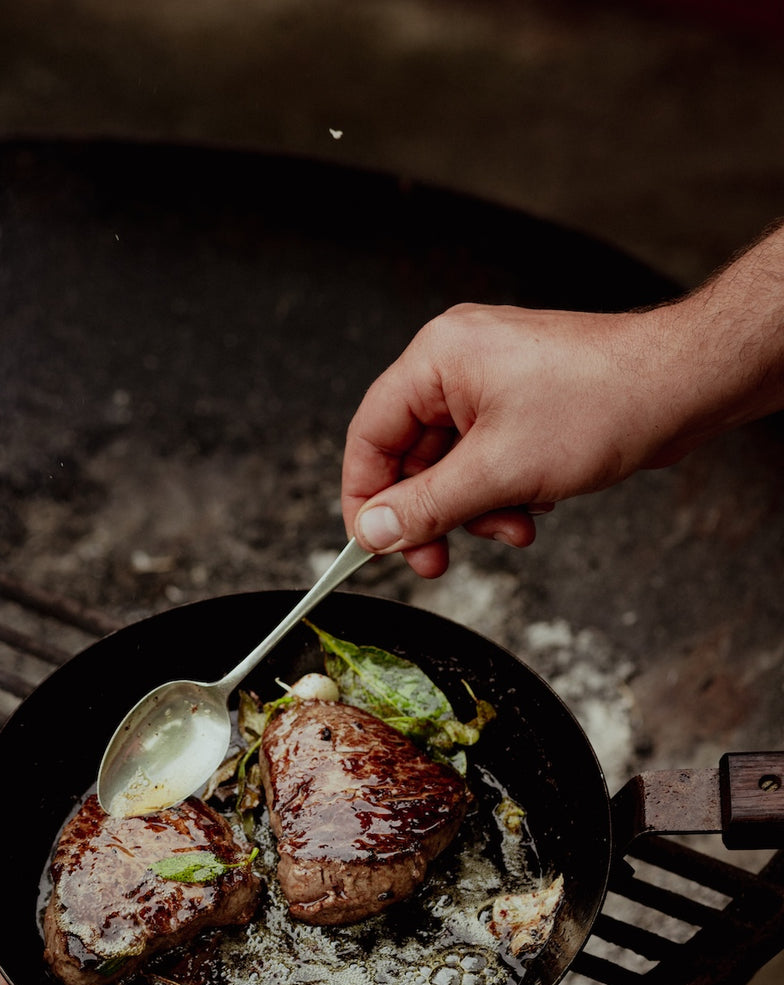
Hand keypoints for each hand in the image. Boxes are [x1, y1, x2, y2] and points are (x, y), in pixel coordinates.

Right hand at [341, 301, 691, 577]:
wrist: (684, 386)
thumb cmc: (602, 404)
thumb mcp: (498, 472)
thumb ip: (425, 507)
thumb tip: (372, 533)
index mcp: (438, 359)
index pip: (370, 435)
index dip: (365, 498)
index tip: (372, 545)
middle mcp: (458, 363)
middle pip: (410, 456)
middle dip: (435, 513)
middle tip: (438, 560)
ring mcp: (492, 382)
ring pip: (452, 466)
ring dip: (477, 509)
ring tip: (516, 525)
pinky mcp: (522, 403)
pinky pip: (487, 459)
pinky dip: (504, 491)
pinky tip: (536, 503)